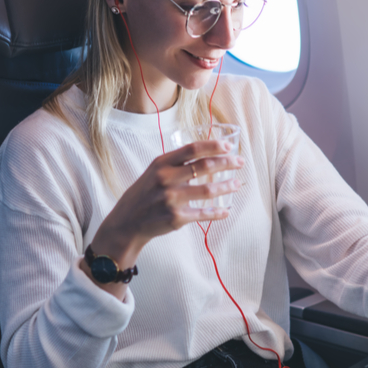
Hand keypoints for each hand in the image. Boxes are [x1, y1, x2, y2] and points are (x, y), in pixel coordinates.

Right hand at [84, 139, 243, 297]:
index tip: (229, 146)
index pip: (192, 149)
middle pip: (204, 166)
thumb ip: (175, 163)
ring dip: (227, 186)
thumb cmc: (144, 194)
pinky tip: (225, 211)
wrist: (127, 222)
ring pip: (208, 191)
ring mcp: (171, 199)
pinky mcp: (176, 218)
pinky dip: (217, 213)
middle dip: (227, 163)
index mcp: (161, 164)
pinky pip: (203, 214)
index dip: (213, 146)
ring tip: (236, 184)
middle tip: (240, 162)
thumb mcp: (153, 172)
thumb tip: (206, 154)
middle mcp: (166, 179)